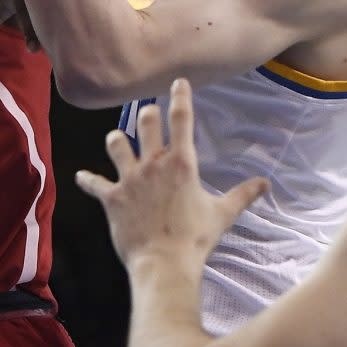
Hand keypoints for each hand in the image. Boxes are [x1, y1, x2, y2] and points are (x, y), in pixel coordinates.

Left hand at [75, 79, 267, 270]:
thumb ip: (242, 194)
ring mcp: (129, 179)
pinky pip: (93, 182)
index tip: (177, 82)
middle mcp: (153, 164)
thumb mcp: (223, 214)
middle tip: (147, 112)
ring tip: (118, 140)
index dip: (180, 97)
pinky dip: (87, 180)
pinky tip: (81, 177)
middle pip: (145, 122)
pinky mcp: (111, 197)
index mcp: (181, 163)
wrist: (165, 263)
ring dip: (116, 139)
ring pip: (115, 143)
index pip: (181, 119)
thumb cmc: (196, 238)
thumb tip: (265, 183)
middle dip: (146, 113)